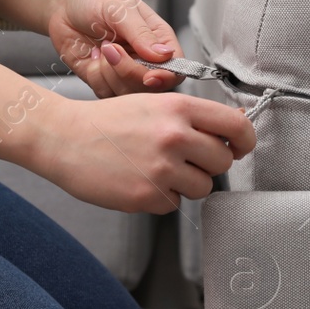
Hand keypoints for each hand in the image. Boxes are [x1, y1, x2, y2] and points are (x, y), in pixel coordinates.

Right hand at [30, 92, 256, 213]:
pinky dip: (161, 197)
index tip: (239, 147)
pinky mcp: (148, 196)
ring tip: (157, 169)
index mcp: (179, 108)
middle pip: (223, 161)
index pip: (237, 127)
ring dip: (186, 183)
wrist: (65, 138)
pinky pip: (175, 204)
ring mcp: (162, 169)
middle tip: (183, 159)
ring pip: (203, 187)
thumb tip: (235, 125)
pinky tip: (139, 180)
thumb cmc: (109, 121)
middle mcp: (174, 136)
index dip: (244, 141)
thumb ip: (193, 116)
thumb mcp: (154, 104)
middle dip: (208, 164)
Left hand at [46, 0, 185, 97]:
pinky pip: (106, 93)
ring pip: (128, 93)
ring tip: (102, 47)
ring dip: (110, 72)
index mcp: (158, 39)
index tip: (150, 76)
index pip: (175, 67)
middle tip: (110, 47)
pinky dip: (97, 77)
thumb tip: (165, 54)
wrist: (63, 6)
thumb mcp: (119, 9)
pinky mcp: (104, 81)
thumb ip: (141, 33)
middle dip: (129, 71)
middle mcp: (145, 59)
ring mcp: (125, 73)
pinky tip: (92, 56)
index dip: (166, 77)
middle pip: (152, 86)